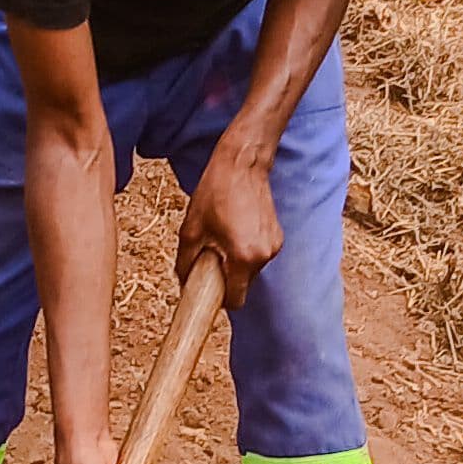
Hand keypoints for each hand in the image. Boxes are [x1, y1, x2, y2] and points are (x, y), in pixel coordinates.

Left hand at [179, 145, 281, 309]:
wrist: (243, 163)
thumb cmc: (216, 192)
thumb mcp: (192, 229)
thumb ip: (186, 262)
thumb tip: (184, 281)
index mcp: (243, 257)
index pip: (236, 300)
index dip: (221, 300)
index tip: (210, 291)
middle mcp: (264, 255)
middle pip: (242, 284)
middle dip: (227, 276)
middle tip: (212, 254)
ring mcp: (274, 245)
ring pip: (250, 269)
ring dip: (237, 261)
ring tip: (225, 235)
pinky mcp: (278, 236)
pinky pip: (258, 254)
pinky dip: (247, 249)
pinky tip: (237, 228)